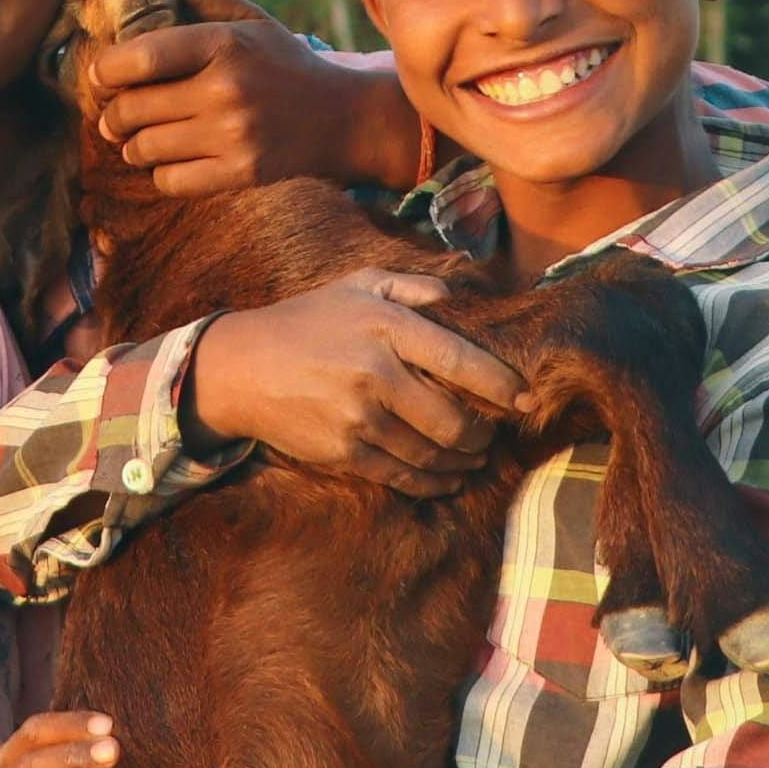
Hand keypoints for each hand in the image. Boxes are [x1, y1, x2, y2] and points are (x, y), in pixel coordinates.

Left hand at [88, 0, 422, 194]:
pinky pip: (171, 180)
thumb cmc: (284, 63)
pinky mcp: (242, 172)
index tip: (101, 76)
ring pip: (146, 148)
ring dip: (132, 146)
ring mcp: (236, 134)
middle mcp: (227, 89)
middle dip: (113, 115)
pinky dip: (161, 173)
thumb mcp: (248, 20)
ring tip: (137, 139)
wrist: (344, 117)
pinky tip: (170, 160)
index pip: (141, 57)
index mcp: (224, 44)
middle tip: (114, 116)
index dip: (107, 70)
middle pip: (134, 108)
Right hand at [182, 272, 529, 495]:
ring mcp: (358, 416)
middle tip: (493, 436)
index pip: (461, 361)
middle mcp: (376, 373)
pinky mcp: (342, 450)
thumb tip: (460, 297)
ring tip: (474, 458)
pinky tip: (446, 479)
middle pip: (452, 420)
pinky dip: (432, 483)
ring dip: (463, 463)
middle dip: (483, 435)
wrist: (241, 368)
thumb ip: (413, 287)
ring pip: (431, 454)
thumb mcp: (358, 285)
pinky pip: (401, 476)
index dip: (501, 385)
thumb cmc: (308, 321)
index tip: (527, 400)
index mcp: (386, 327)